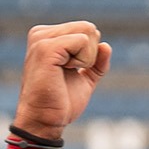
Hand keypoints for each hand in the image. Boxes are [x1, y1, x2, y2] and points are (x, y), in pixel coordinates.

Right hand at [12, 21, 112, 140]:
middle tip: (70, 72)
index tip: (70, 71)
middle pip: (89, 27)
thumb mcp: (84, 79)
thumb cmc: (61, 102)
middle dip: (90, 54)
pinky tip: (66, 71)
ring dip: (87, 58)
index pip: (87, 29)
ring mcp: (42, 39)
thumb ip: (96, 62)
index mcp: (48, 37)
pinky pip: (82, 41)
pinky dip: (83, 60)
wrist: (45, 120)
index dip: (90, 54)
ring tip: (66, 72)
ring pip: (87, 32)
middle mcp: (41, 33)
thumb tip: (106, 46)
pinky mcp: (46, 48)